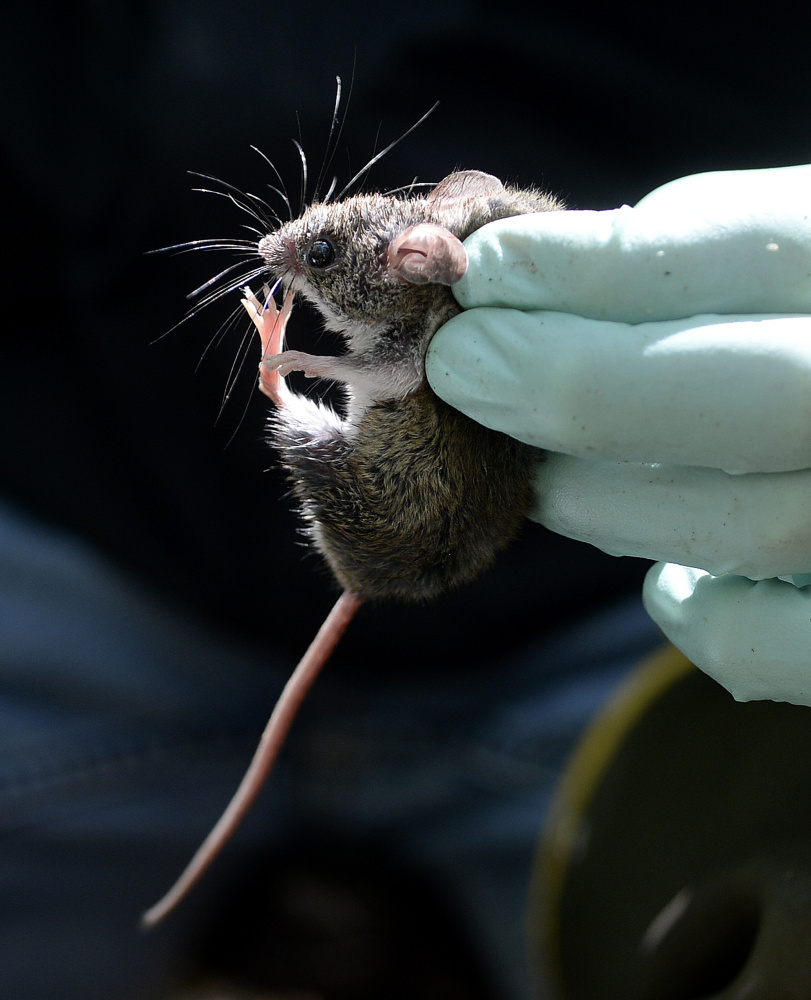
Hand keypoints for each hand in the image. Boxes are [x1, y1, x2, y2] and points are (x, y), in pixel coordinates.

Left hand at [425, 164, 810, 704]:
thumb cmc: (798, 322)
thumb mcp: (772, 250)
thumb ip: (676, 255)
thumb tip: (507, 282)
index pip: (752, 252)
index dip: (593, 270)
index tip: (479, 277)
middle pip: (763, 398)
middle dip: (578, 385)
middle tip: (461, 367)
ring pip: (754, 523)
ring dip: (605, 500)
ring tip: (539, 475)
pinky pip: (783, 644)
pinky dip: (706, 621)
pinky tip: (669, 583)